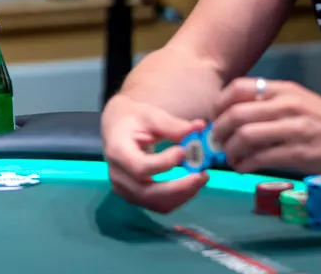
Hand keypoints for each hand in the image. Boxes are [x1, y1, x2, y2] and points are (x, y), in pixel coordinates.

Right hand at [101, 94, 209, 212]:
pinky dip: (178, 198)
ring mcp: (124, 189)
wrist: (118, 128)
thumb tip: (200, 127)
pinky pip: (158, 205)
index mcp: (117, 151)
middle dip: (180, 187)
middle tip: (203, 174)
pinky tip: (190, 184)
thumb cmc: (133, 119)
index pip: (140, 167)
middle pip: (148, 193)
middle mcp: (118, 175)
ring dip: (183, 195)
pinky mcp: (134, 197)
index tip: (184, 151)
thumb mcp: (150, 115)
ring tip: (201, 177)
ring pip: (156, 204)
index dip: (164, 163)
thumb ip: (173, 125)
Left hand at [211, 78, 320, 174]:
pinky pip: (261, 158)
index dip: (219, 104)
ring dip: (230, 151)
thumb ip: (270, 104)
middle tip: (216, 143)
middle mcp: (287, 106)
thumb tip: (233, 116)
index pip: (239, 87)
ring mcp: (294, 130)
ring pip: (245, 136)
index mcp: (284, 90)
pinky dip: (245, 164)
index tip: (215, 118)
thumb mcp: (300, 101)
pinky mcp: (300, 154)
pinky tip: (244, 168)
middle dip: (218, 131)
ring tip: (231, 158)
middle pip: (236, 114)